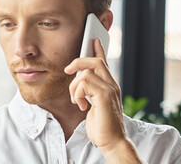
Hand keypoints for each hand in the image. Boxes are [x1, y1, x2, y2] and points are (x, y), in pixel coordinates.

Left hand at [64, 39, 140, 162]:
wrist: (112, 142)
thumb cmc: (102, 127)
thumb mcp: (94, 106)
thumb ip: (90, 93)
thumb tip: (79, 84)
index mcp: (110, 86)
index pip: (104, 63)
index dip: (98, 50)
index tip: (93, 40)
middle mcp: (112, 85)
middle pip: (95, 61)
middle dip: (79, 61)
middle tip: (67, 70)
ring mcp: (109, 90)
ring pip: (86, 72)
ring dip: (74, 86)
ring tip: (75, 100)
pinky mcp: (104, 96)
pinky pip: (84, 83)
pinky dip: (77, 94)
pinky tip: (80, 105)